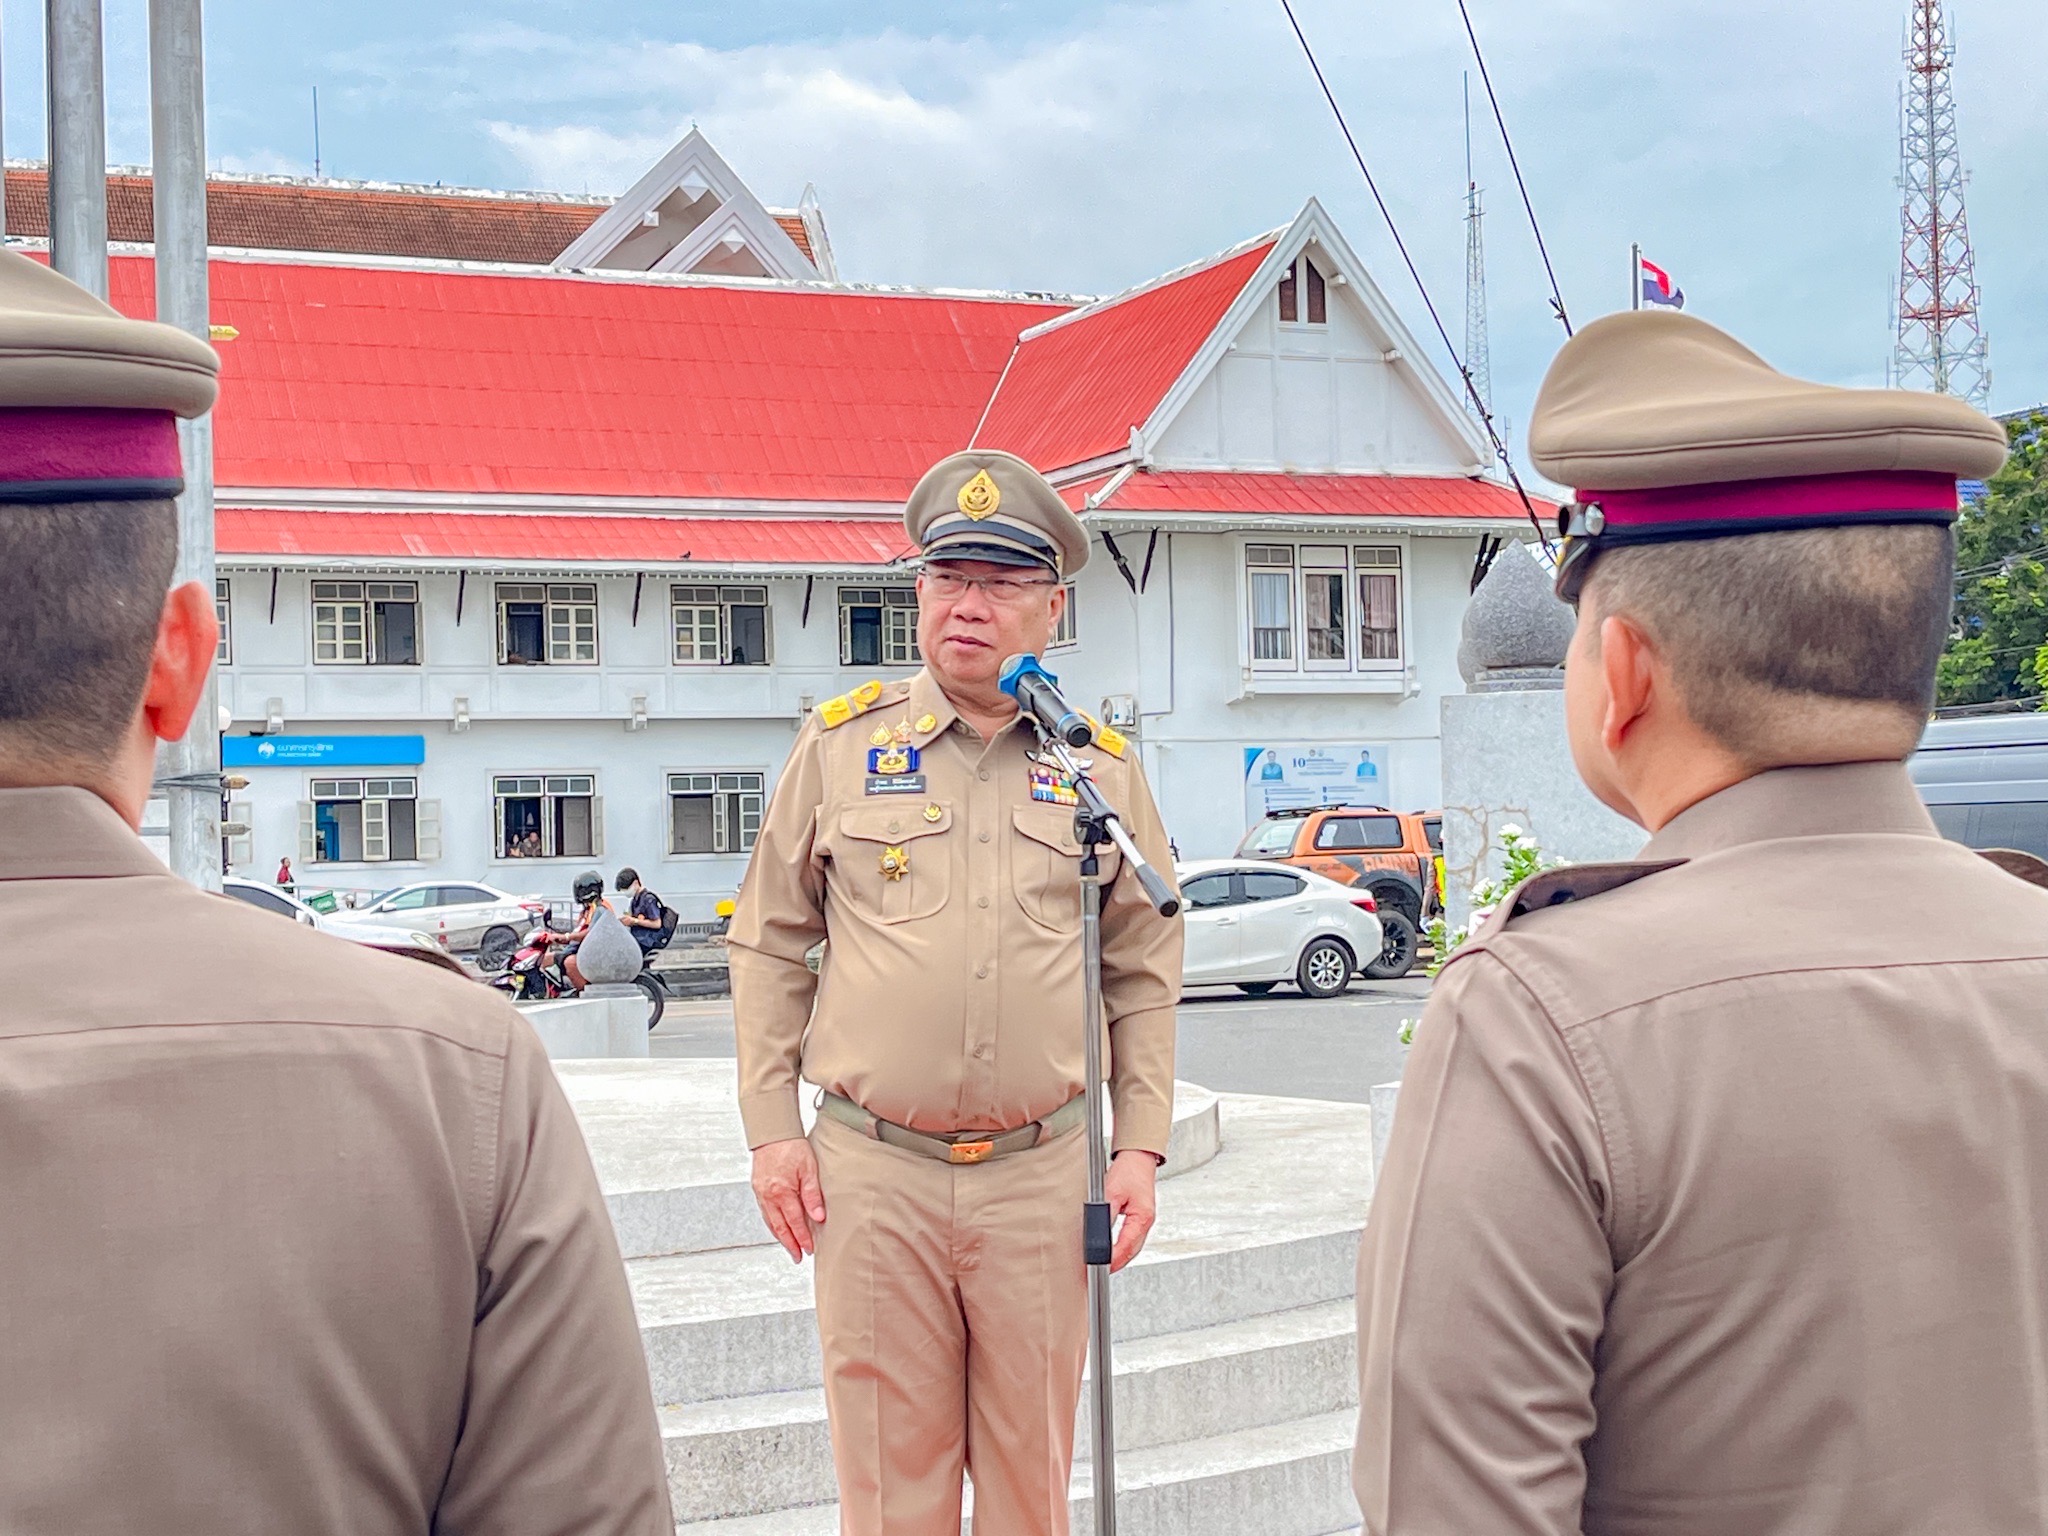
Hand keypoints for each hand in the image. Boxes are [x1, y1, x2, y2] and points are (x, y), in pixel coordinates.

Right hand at [751, 1138, 825, 1262]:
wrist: (773, 1132)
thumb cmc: (792, 1147)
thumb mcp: (809, 1169)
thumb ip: (812, 1195)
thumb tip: (818, 1217)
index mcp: (781, 1192)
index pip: (794, 1222)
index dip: (802, 1238)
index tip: (809, 1249)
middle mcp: (768, 1196)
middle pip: (780, 1227)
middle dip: (790, 1244)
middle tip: (797, 1257)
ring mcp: (760, 1193)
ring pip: (770, 1221)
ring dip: (780, 1236)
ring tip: (789, 1247)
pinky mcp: (757, 1188)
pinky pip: (764, 1212)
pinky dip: (772, 1223)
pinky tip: (777, 1227)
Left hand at [1104, 1149, 1159, 1272]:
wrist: (1139, 1158)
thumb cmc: (1129, 1171)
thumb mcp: (1112, 1191)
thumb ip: (1105, 1214)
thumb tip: (1097, 1234)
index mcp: (1142, 1217)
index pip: (1126, 1246)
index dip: (1113, 1260)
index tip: (1100, 1266)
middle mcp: (1146, 1222)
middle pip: (1132, 1251)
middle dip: (1116, 1263)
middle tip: (1099, 1271)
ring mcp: (1145, 1221)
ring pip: (1133, 1247)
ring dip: (1120, 1257)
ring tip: (1105, 1265)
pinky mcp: (1141, 1218)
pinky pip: (1133, 1239)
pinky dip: (1123, 1247)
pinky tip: (1115, 1250)